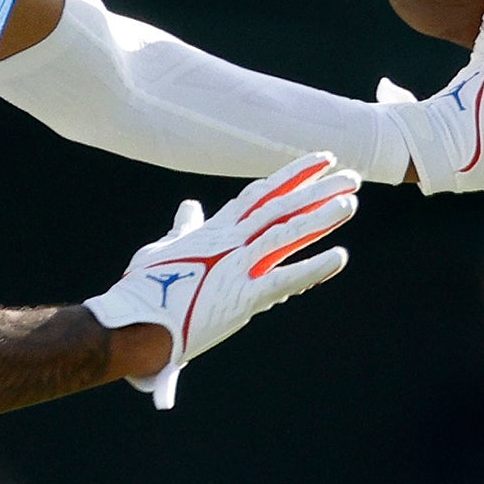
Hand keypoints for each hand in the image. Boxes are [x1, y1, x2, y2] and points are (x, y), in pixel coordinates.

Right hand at [86, 152, 358, 408]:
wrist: (133, 321)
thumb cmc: (143, 289)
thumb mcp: (164, 249)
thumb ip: (184, 228)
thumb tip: (189, 207)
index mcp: (214, 231)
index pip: (259, 195)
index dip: (291, 176)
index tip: (320, 161)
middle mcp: (229, 241)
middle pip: (281, 207)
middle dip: (317, 189)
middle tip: (351, 176)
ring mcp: (236, 265)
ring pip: (285, 233)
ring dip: (320, 216)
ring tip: (350, 201)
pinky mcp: (242, 295)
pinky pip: (284, 278)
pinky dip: (313, 268)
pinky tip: (340, 257)